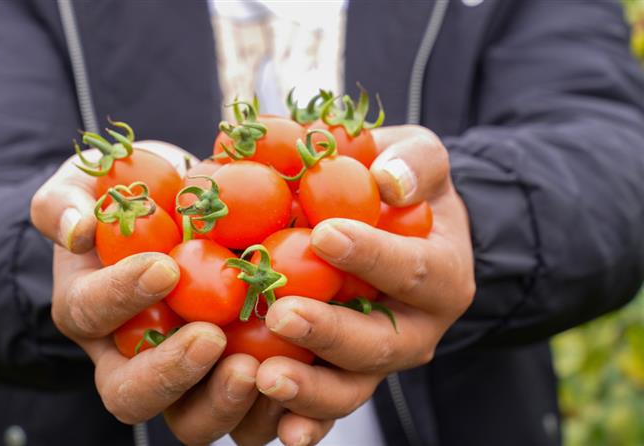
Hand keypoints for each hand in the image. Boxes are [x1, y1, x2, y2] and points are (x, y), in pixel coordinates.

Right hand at [30, 147, 261, 443]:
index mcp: (90, 309)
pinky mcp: (230, 381)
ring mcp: (183, 377)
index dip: (121, 295)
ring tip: (256, 371)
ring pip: (188, 420)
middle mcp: (130, 357)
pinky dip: (272, 412)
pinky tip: (298, 389)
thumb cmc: (131, 193)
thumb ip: (66, 201)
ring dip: (221, 403)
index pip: (90, 311)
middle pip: (131, 394)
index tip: (165, 266)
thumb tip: (76, 231)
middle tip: (211, 339)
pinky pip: (247, 416)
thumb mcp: (88, 182)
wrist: (179, 210)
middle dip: (169, 373)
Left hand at [255, 125, 474, 444]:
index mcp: (441, 277)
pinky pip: (324, 410)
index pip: (412, 270)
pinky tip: (275, 429)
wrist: (401, 234)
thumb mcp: (421, 159)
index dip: (371, 256)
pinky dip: (301, 421)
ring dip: (309, 390)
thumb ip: (416, 162)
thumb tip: (390, 180)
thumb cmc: (404, 190)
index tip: (324, 234)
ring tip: (264, 376)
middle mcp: (416, 331)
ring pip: (351, 389)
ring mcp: (378, 362)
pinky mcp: (342, 377)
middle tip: (284, 313)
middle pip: (380, 345)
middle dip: (331, 332)